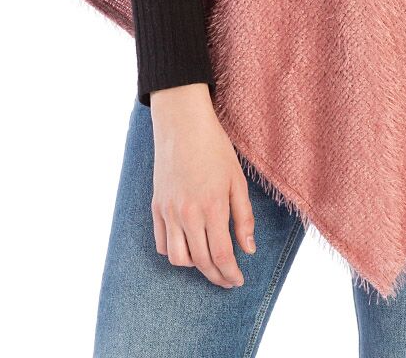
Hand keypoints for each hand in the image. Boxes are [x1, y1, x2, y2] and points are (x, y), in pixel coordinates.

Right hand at [149, 83, 256, 289]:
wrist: (182, 124)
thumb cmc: (214, 148)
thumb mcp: (237, 180)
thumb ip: (244, 217)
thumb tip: (249, 249)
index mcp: (212, 207)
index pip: (222, 255)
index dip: (231, 273)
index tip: (238, 281)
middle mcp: (187, 214)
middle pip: (200, 262)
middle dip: (216, 276)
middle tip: (227, 280)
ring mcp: (168, 211)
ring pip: (178, 258)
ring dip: (194, 266)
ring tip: (208, 262)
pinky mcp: (156, 207)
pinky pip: (161, 243)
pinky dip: (174, 252)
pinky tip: (188, 247)